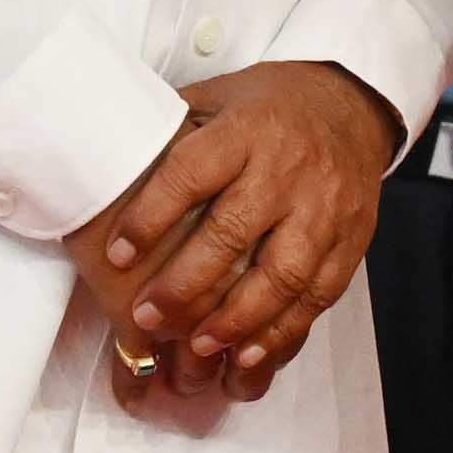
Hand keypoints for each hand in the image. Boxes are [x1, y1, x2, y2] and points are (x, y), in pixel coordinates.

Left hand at [67, 61, 398, 420]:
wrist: (350, 107)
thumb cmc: (269, 107)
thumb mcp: (217, 97)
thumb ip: (172, 133)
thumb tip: (102, 161)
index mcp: (246, 129)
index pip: (192, 173)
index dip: (151, 216)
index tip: (117, 255)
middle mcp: (287, 169)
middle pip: (233, 232)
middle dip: (186, 283)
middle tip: (148, 317)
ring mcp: (324, 208)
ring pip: (282, 273)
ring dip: (237, 318)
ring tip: (198, 346)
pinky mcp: (350, 240)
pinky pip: (319, 293)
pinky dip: (283, 331)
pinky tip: (248, 355)